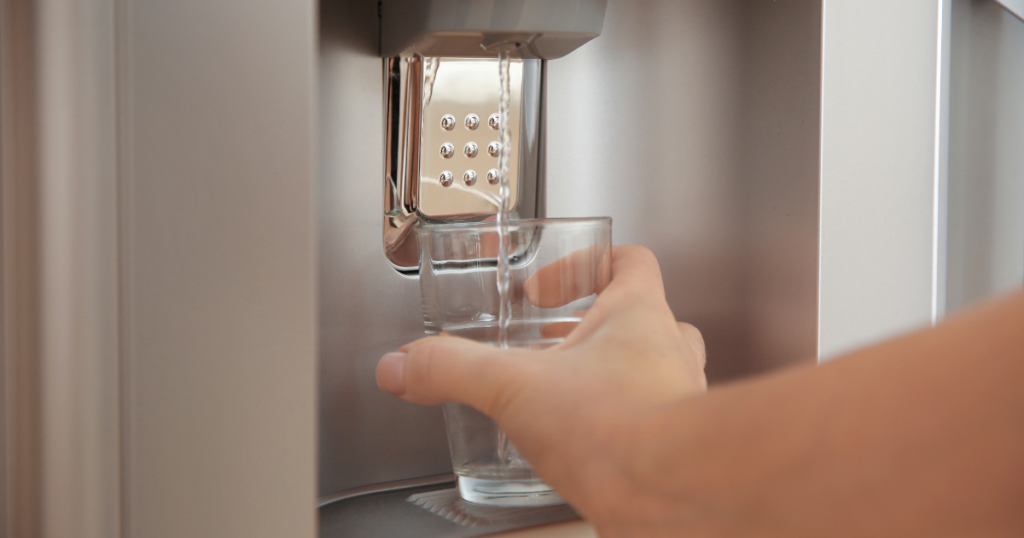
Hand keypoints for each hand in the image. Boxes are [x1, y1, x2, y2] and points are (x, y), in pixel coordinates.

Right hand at [376, 245, 706, 534]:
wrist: (673, 497)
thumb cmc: (622, 430)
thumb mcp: (514, 388)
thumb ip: (454, 369)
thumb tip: (406, 364)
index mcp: (638, 315)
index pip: (629, 259)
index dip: (584, 263)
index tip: (544, 289)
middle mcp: (668, 352)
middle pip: (638, 317)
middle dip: (586, 329)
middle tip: (547, 343)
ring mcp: (679, 401)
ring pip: (649, 371)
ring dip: (606, 377)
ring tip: (559, 397)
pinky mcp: (674, 450)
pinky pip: (646, 425)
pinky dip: (612, 429)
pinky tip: (577, 452)